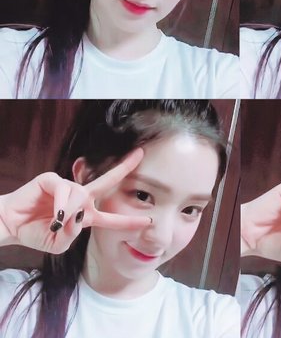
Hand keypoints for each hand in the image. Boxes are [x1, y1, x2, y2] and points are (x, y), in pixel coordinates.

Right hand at [0, 149, 150, 253]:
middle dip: (124, 167)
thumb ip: (72, 234)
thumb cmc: (36, 233)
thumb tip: (79, 215)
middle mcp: (81, 199)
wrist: (11, 226)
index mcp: (86, 216)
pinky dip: (61, 203)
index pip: (112, 219)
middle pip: (107, 182)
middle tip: (141, 154)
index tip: (149, 221)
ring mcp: (68, 187)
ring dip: (70, 210)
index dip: (129, 221)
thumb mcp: (58, 244)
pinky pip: (64, 190)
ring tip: (55, 221)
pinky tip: (55, 213)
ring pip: (81, 195)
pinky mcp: (52, 179)